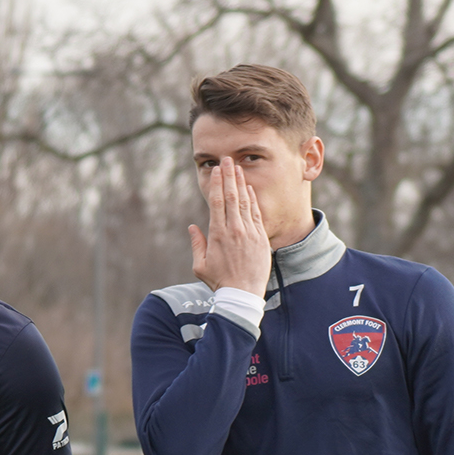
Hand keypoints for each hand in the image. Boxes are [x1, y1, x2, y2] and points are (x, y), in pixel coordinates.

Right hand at [189, 158, 271, 293]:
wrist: (243, 295)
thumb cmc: (220, 282)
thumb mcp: (200, 266)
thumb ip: (197, 244)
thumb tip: (192, 227)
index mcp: (218, 234)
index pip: (218, 202)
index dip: (218, 184)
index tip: (217, 170)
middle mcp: (234, 230)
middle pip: (232, 196)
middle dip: (229, 176)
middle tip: (227, 160)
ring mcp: (249, 233)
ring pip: (245, 202)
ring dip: (241, 183)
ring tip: (238, 168)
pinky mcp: (260, 239)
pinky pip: (256, 214)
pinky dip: (253, 199)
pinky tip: (249, 188)